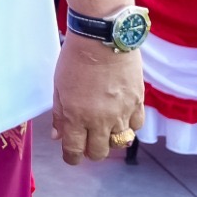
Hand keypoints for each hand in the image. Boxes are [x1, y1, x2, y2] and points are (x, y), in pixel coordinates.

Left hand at [49, 34, 144, 164]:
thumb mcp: (59, 87)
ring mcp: (122, 113)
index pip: (75, 151)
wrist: (103, 38)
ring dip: (111, 140)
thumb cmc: (75, 59)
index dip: (72, 158)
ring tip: (105, 128)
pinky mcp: (138, 103)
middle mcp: (101, 120)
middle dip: (91, 151)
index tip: (71, 156)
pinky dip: (129, 126)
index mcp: (77, 117)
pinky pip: (136, 126)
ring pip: (120, 142)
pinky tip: (121, 116)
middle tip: (87, 141)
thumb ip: (59, 115)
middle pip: (99, 152)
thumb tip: (58, 136)